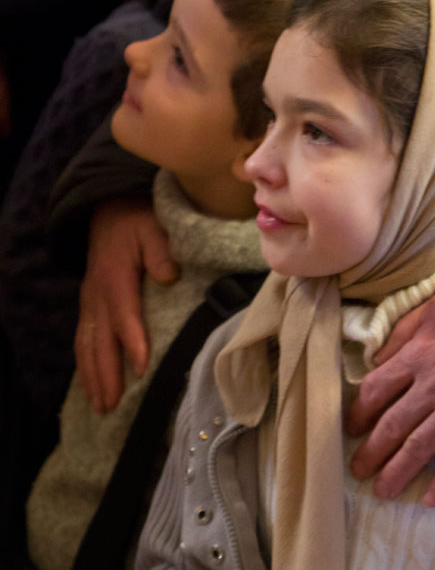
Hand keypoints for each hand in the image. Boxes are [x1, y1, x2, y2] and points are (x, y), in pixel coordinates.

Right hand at [75, 198, 178, 412]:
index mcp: (115, 276)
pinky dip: (85, 364)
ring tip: (101, 406)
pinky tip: (91, 384)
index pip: (124, 313)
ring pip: (87, 344)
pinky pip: (82, 339)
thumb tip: (170, 275)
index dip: (132, 341)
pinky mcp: (88, 305)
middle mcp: (97, 294)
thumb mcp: (152, 226)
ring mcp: (89, 301)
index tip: (141, 368)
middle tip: (112, 405)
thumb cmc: (137, 221)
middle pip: (100, 338)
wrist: (109, 210)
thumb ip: (160, 250)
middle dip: (106, 373)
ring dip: (93, 376)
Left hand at [347, 284, 434, 505]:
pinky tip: (429, 499)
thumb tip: (377, 359)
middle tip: (358, 469)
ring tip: (383, 490)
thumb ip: (403, 331)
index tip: (352, 427)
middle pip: (392, 425)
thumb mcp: (434, 306)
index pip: (375, 390)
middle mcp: (433, 387)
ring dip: (397, 472)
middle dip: (371, 452)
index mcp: (418, 355)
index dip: (360, 412)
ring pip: (420, 448)